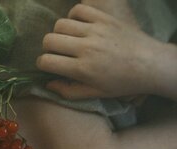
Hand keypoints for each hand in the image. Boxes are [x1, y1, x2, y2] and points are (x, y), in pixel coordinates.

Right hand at [36, 3, 167, 99]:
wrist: (150, 64)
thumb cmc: (121, 82)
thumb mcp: (94, 93)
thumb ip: (68, 91)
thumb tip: (48, 84)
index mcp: (82, 69)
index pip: (46, 61)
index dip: (43, 64)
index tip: (49, 65)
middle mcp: (86, 48)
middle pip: (49, 40)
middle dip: (48, 48)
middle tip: (58, 52)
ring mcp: (95, 31)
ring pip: (60, 24)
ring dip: (59, 32)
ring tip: (68, 39)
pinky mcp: (104, 18)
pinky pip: (79, 9)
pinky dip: (74, 16)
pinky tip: (78, 26)